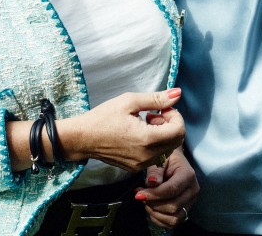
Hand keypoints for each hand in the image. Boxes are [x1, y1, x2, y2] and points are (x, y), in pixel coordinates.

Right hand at [59, 89, 185, 172]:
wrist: (82, 138)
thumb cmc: (103, 117)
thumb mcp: (129, 101)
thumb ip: (156, 99)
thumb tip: (178, 93)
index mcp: (147, 139)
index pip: (179, 130)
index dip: (175, 116)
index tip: (162, 109)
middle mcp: (147, 156)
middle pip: (176, 141)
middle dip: (170, 125)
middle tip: (153, 115)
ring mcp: (141, 164)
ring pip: (167, 149)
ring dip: (163, 134)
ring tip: (144, 123)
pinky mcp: (136, 168)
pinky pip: (155, 156)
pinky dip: (154, 144)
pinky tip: (139, 134)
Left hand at [136, 147, 198, 230]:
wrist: (173, 160)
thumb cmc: (166, 158)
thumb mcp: (159, 158)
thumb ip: (155, 170)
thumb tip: (152, 183)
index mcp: (188, 175)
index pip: (172, 189)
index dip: (154, 194)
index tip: (138, 194)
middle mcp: (192, 190)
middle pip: (173, 206)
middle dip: (153, 204)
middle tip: (141, 195)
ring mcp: (190, 202)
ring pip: (174, 218)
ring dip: (156, 213)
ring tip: (146, 202)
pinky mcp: (185, 210)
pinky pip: (172, 223)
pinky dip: (159, 219)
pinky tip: (151, 208)